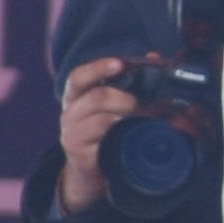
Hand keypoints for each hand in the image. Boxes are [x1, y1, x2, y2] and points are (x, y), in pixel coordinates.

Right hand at [54, 57, 137, 216]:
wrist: (93, 166)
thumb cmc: (107, 128)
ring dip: (127, 121)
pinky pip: (106, 144)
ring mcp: (72, 136)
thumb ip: (132, 80)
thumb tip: (154, 56)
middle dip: (126, 100)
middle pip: (98, 97)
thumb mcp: (114, 103)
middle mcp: (69, 114)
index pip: (78, 77)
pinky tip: (131, 139)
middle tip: (139, 107)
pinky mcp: (82, 156)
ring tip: (137, 124)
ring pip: (103, 121)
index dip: (98, 68)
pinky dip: (123, 140)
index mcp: (75, 97)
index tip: (119, 63)